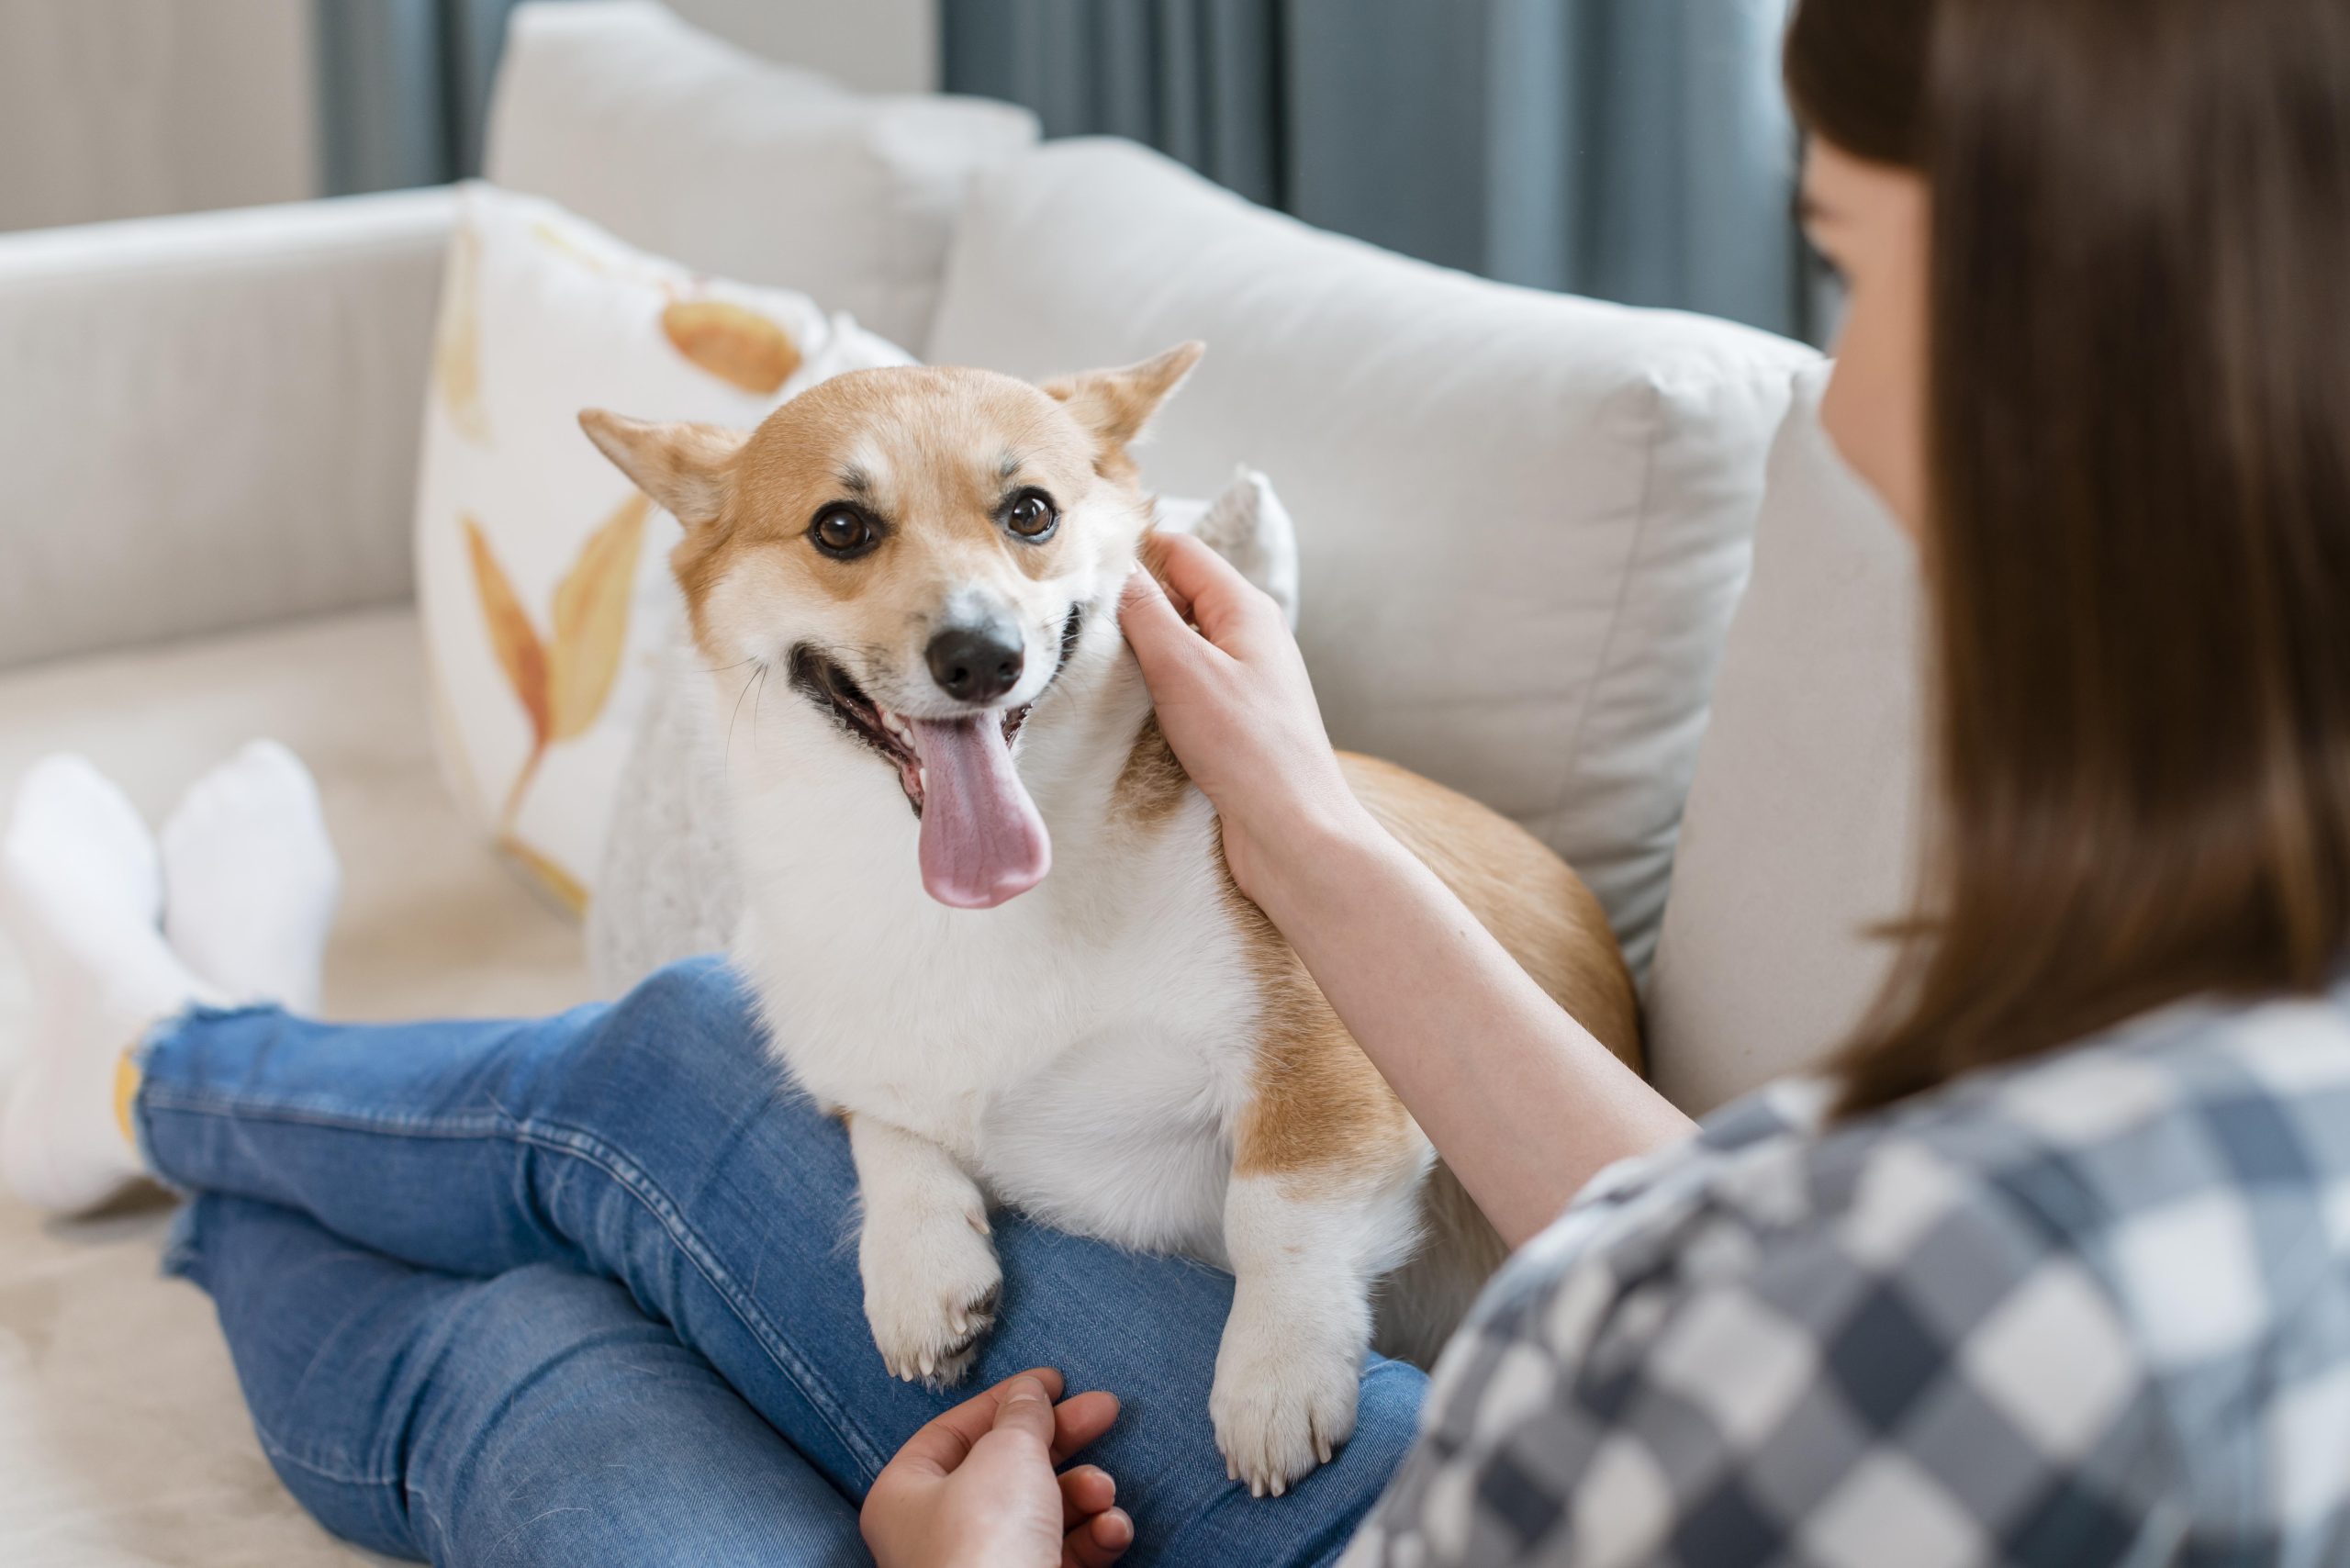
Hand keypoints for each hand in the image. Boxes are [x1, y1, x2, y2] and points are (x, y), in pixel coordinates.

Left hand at [862, 1369, 1132, 1567]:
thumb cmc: (986, 1544)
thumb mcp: (1007, 1454)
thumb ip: (1023, 1415)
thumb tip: (1030, 1395)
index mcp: (907, 1494)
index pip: (955, 1430)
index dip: (1006, 1400)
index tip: (1055, 1382)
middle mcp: (937, 1534)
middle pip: (1006, 1468)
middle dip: (1063, 1442)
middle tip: (1105, 1412)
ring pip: (1041, 1512)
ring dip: (1084, 1494)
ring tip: (1103, 1491)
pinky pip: (1061, 1554)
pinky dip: (1092, 1537)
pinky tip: (1113, 1530)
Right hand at [1119, 532, 1376, 902]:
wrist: (1292, 832)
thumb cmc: (1248, 749)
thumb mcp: (1183, 668)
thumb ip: (1145, 612)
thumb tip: (1116, 567)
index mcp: (1246, 609)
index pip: (1181, 552)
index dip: (1132, 554)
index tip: (1082, 570)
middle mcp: (1250, 636)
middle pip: (1179, 595)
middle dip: (1132, 605)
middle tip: (1080, 623)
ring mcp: (1245, 679)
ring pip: (1180, 643)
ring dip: (1142, 652)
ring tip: (1098, 667)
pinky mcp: (1237, 720)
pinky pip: (1188, 684)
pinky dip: (1158, 688)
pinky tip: (1132, 707)